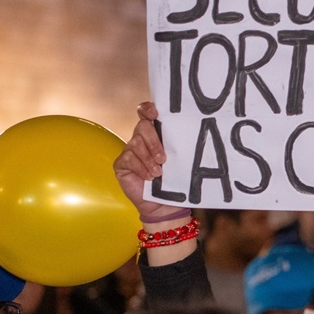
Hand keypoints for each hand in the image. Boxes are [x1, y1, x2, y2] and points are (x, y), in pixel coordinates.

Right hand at [116, 102, 193, 227]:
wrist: (164, 204)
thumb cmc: (174, 180)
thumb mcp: (179, 160)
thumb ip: (177, 145)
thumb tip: (191, 133)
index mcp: (155, 133)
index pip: (145, 112)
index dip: (148, 109)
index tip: (156, 114)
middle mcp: (140, 138)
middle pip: (142, 126)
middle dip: (154, 141)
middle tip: (163, 158)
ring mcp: (129, 150)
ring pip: (136, 143)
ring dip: (149, 158)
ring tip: (158, 173)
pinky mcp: (121, 164)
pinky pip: (128, 158)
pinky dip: (140, 168)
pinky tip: (148, 177)